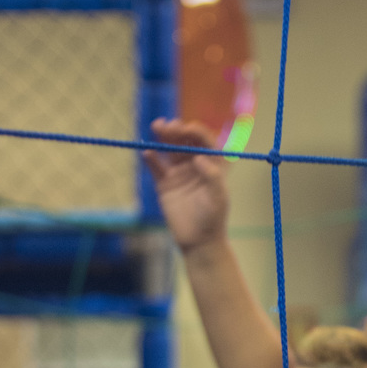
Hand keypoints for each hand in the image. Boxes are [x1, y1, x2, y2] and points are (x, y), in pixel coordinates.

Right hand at [144, 118, 229, 252]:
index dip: (196, 132)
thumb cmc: (213, 219)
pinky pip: (156, 167)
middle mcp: (195, 165)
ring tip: (156, 127)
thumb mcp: (218, 198)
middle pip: (184, 141)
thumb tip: (198, 158)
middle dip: (176, 130)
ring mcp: (179, 173)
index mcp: (212, 165)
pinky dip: (151, 159)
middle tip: (166, 125)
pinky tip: (147, 153)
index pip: (204, 141)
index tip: (186, 129)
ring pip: (169, 149)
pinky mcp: (164, 184)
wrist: (198, 242)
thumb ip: (212, 176)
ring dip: (163, 137)